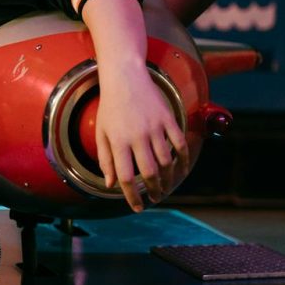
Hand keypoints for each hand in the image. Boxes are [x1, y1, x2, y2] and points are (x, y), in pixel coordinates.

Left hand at [95, 64, 189, 210]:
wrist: (125, 77)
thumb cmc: (110, 106)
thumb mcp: (102, 132)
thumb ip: (105, 159)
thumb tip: (110, 183)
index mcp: (118, 141)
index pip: (126, 176)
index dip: (132, 195)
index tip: (137, 206)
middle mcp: (137, 136)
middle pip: (149, 173)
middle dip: (153, 190)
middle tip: (155, 199)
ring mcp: (155, 127)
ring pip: (166, 161)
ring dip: (168, 179)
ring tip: (165, 188)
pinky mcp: (168, 119)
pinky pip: (180, 144)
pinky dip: (183, 160)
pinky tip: (181, 169)